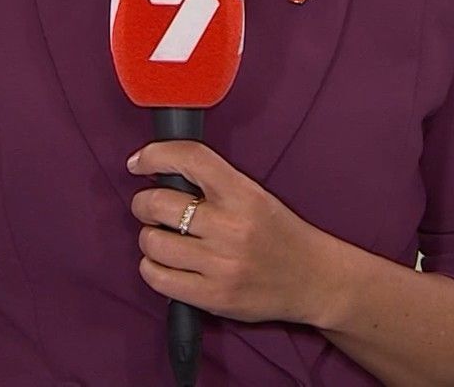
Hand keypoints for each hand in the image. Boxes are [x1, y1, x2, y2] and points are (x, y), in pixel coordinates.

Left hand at [127, 140, 342, 326]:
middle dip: (145, 203)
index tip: (139, 162)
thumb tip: (159, 172)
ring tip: (164, 238)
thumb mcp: (254, 195)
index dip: (154, 155)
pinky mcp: (212, 297)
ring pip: (152, 242)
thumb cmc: (280, 234)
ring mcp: (220, 265)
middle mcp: (230, 227)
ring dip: (149, 238)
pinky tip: (165, 263)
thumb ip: (213, 183)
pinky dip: (152, 268)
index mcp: (243, 194)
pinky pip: (157, 278)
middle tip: (152, 208)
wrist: (314, 279)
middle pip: (157, 204)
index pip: (189, 158)